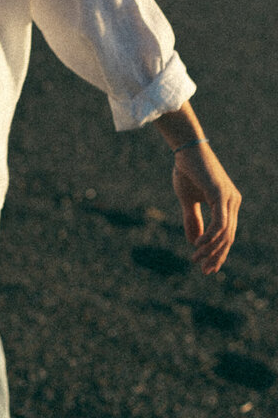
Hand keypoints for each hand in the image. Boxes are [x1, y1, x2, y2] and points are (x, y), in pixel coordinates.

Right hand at [171, 143, 240, 274]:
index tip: (207, 268)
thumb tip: (194, 243)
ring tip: (196, 258)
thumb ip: (193, 220)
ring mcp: (229, 198)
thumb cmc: (186, 170)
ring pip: (225, 233)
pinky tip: (199, 245)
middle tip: (203, 270)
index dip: (218, 253)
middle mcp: (233, 202)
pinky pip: (220, 222)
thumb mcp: (188, 200)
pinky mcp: (221, 194)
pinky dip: (210, 236)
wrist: (185, 148)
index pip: (227, 234)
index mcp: (228, 203)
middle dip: (216, 256)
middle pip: (229, 237)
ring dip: (210, 249)